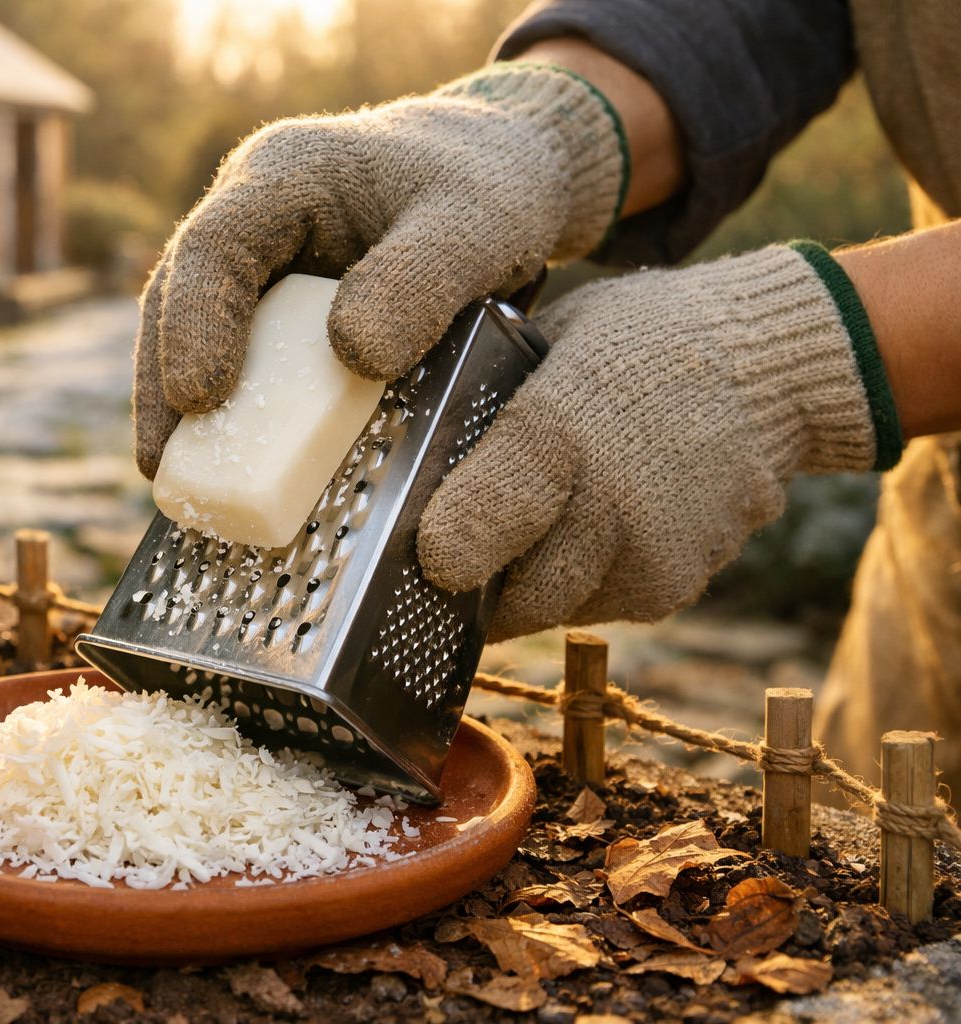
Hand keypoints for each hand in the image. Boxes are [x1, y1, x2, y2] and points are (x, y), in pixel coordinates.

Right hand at [132, 62, 625, 477]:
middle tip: (162, 468)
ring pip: (193, 333)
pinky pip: (241, 362)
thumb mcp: (474, 228)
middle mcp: (252, 219)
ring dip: (182, 411)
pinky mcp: (278, 310)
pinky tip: (233, 476)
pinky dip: (233, 418)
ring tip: (178, 488)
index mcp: (285, 176)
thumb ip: (420, 282)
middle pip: (179, 298)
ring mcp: (258, 266)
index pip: (213, 246)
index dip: (193, 323)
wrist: (508, 171)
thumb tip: (353, 355)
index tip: (199, 397)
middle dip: (163, 384)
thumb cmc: (492, 189)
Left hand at [417, 243, 897, 641]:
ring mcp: (643, 558)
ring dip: (524, 581)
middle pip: (499, 596)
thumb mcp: (544, 341)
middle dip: (470, 578)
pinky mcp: (671, 589)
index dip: (427, 555)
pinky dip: (576, 580)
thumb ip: (478, 404)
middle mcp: (603, 509)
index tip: (415, 550)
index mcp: (555, 433)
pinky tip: (589, 526)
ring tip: (533, 522)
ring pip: (543, 608)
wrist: (772, 367)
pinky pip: (592, 606)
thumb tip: (409, 446)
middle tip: (457, 544)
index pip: (464, 537)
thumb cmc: (639, 340)